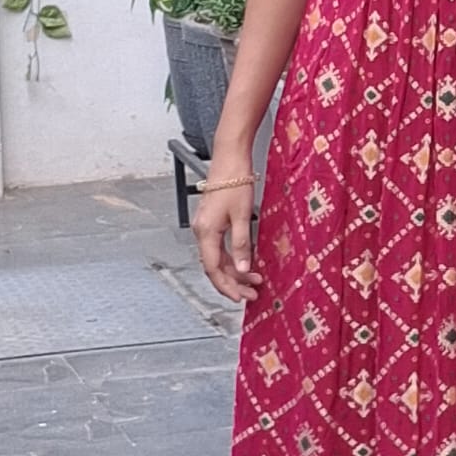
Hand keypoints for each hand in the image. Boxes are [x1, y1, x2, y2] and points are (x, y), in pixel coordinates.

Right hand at [190, 169, 263, 303]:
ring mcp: (205, 226)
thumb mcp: (242, 216)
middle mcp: (201, 231)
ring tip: (253, 279)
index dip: (227, 286)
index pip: (213, 269)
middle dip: (233, 282)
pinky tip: (245, 261)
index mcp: (206, 232)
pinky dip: (231, 257)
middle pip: (214, 266)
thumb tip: (242, 267)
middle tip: (252, 293)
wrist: (230, 158)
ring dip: (234, 270)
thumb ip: (241, 244)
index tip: (241, 297)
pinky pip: (219, 246)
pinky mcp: (211, 220)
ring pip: (217, 257)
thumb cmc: (236, 181)